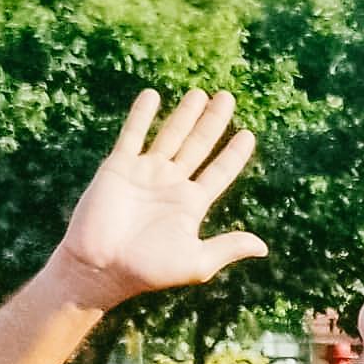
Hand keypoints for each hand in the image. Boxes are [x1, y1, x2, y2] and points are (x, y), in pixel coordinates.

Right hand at [49, 91, 266, 308]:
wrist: (100, 268)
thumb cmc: (148, 270)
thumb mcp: (196, 261)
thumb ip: (228, 247)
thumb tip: (263, 247)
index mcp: (191, 204)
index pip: (219, 172)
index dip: (234, 154)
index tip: (248, 134)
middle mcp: (171, 184)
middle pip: (198, 145)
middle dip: (213, 122)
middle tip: (227, 97)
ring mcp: (145, 173)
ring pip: (170, 135)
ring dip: (185, 114)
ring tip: (200, 93)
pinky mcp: (119, 167)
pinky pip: (133, 135)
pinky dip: (142, 115)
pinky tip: (153, 96)